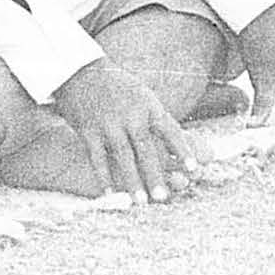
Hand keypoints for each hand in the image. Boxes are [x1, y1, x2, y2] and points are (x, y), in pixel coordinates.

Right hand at [51, 59, 198, 203]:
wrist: (80, 72)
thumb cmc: (120, 90)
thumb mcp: (145, 97)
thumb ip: (163, 123)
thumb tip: (194, 148)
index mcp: (149, 106)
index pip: (170, 131)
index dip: (182, 150)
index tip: (194, 169)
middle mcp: (130, 114)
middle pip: (146, 148)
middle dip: (155, 174)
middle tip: (164, 197)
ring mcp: (108, 122)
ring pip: (122, 155)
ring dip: (132, 180)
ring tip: (141, 202)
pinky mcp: (88, 129)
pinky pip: (97, 156)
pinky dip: (103, 175)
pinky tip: (110, 192)